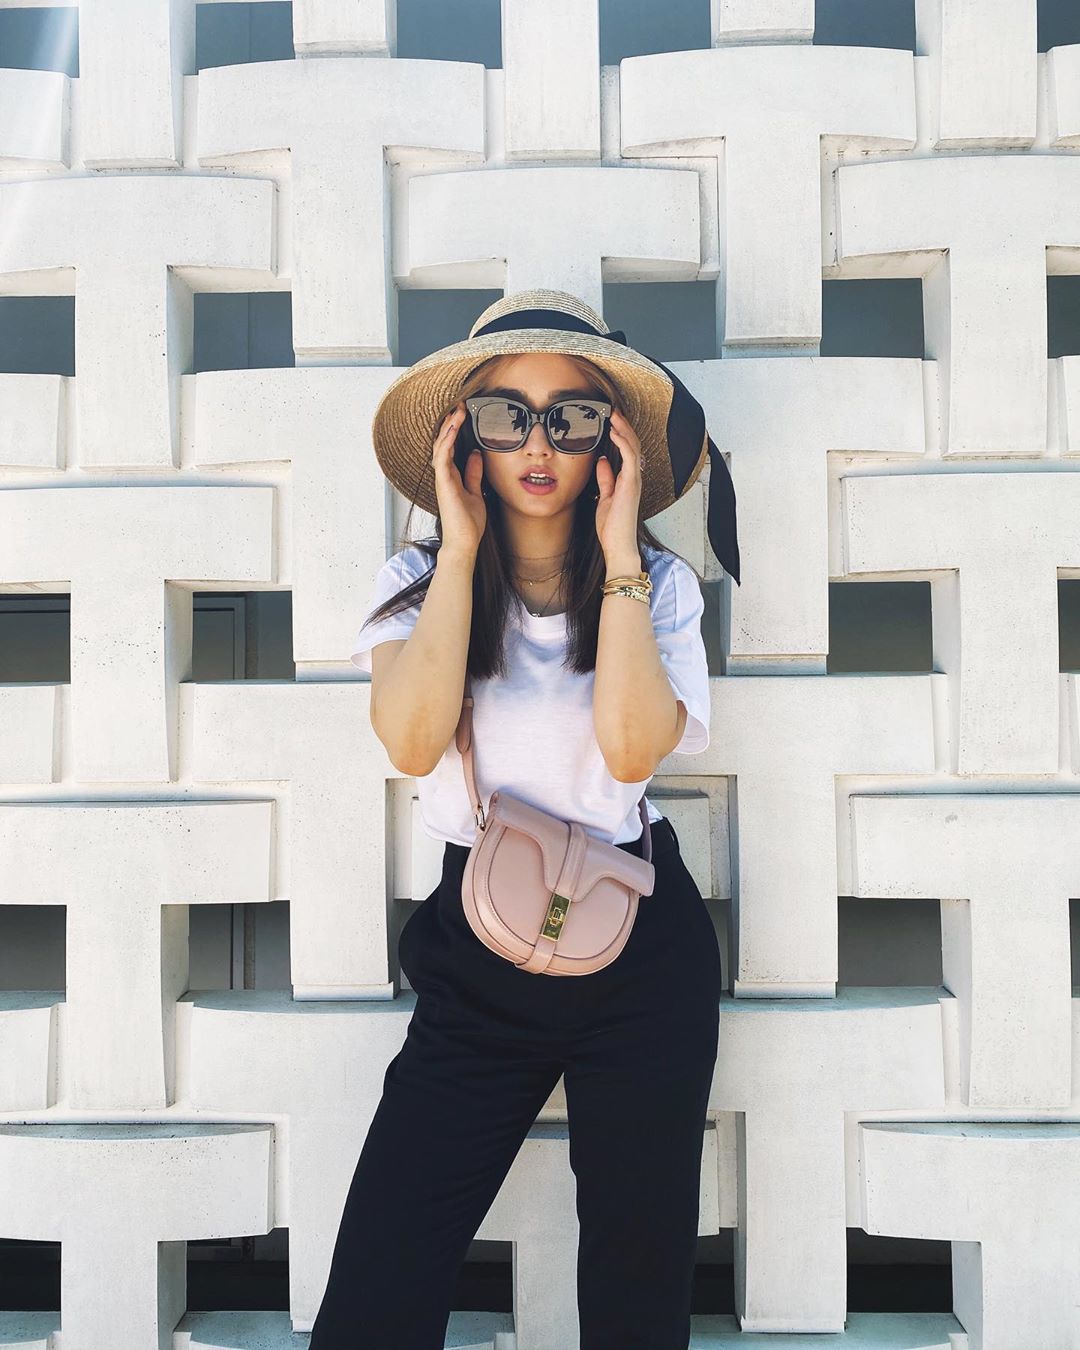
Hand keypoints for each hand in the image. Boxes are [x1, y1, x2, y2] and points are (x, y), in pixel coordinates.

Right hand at [432, 398, 485, 556]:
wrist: (464, 542)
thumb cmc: (468, 522)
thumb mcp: (476, 492)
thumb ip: (474, 473)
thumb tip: (477, 454)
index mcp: (452, 475)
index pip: (452, 446)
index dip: (456, 429)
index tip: (465, 413)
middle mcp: (444, 474)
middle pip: (444, 442)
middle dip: (451, 422)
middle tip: (460, 404)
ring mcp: (442, 478)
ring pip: (441, 445)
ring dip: (449, 426)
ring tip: (458, 410)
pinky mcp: (443, 483)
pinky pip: (442, 456)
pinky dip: (448, 440)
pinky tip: (454, 427)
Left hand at [594, 406, 642, 562]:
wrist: (618, 546)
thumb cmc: (612, 527)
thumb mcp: (605, 498)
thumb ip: (605, 479)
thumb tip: (601, 461)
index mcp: (627, 479)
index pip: (626, 450)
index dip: (619, 433)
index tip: (609, 420)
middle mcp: (633, 477)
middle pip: (632, 444)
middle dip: (622, 425)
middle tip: (611, 410)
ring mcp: (634, 480)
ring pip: (633, 446)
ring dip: (623, 428)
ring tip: (612, 414)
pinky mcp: (631, 484)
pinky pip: (630, 456)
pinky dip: (622, 441)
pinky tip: (613, 431)